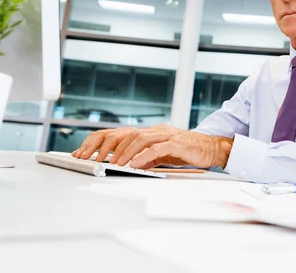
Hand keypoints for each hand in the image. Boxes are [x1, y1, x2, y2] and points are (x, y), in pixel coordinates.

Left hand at [71, 125, 232, 168]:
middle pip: (124, 133)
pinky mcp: (176, 143)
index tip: (83, 153)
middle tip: (92, 158)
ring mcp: (166, 135)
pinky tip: (134, 164)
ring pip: (138, 139)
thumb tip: (128, 165)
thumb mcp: (161, 156)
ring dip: (123, 152)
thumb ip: (145, 157)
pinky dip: (143, 156)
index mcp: (149, 132)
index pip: (118, 133)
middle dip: (105, 146)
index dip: (99, 141)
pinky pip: (156, 148)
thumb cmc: (188, 152)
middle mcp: (155, 130)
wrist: (212, 149)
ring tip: (112, 163)